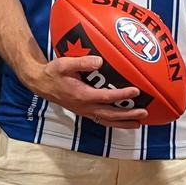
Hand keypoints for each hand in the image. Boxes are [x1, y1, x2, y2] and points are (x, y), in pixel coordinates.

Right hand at [24, 55, 146, 126]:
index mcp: (82, 95)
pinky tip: (124, 121)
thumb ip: (81, 62)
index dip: (122, 95)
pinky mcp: (84, 112)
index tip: (136, 91)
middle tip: (144, 113)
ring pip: (107, 121)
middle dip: (128, 115)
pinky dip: (115, 122)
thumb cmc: (53, 72)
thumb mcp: (64, 64)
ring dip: (124, 122)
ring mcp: (85, 111)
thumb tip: (100, 61)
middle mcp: (85, 107)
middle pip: (110, 114)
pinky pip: (102, 120)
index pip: (106, 97)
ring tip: (139, 123)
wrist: (41, 84)